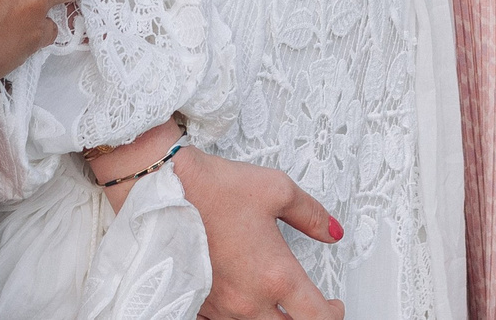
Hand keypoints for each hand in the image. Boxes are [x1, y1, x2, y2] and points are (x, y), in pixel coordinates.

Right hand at [175, 144, 344, 319]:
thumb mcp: (277, 189)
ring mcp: (221, 307)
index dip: (334, 313)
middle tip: (310, 307)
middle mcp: (249, 300)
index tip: (334, 304)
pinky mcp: (198, 304)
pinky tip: (242, 301)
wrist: (161, 191)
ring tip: (276, 302)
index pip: (317, 316)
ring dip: (272, 318)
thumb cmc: (213, 189)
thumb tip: (332, 231)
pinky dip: (239, 316)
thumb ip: (311, 215)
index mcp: (275, 275)